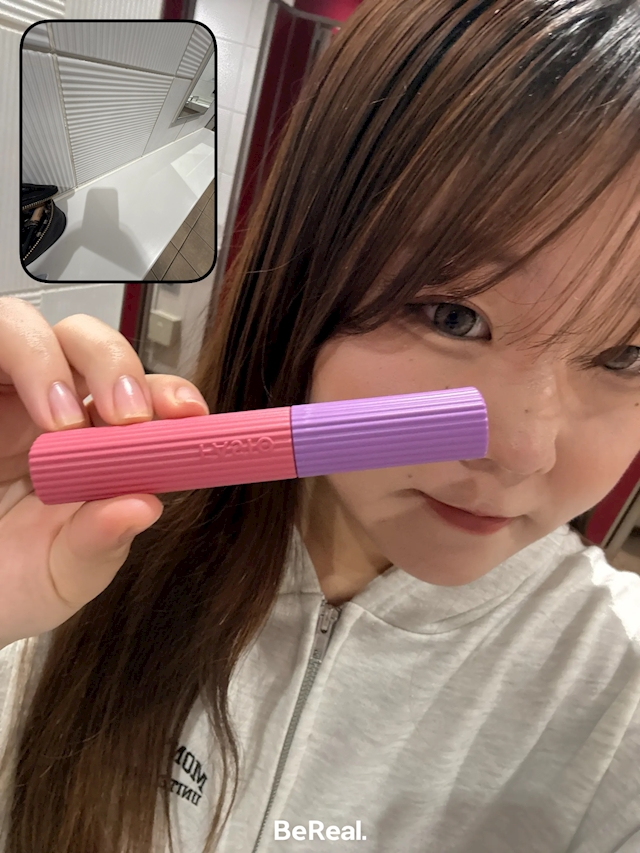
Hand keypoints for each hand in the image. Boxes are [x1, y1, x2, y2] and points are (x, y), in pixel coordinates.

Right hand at [0, 296, 208, 646]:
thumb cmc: (5, 580)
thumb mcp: (58, 575)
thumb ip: (100, 544)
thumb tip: (145, 507)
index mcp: (88, 449)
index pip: (140, 399)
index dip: (169, 394)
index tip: (190, 414)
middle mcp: (47, 410)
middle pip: (93, 346)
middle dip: (120, 365)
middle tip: (129, 418)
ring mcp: (3, 394)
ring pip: (36, 328)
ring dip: (62, 360)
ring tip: (65, 421)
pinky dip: (24, 358)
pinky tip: (37, 409)